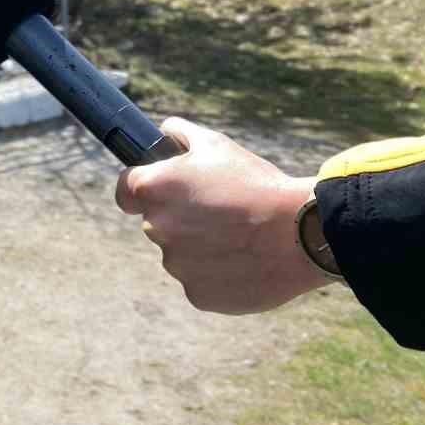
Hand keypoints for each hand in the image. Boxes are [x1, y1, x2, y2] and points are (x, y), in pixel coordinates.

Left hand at [113, 117, 328, 313]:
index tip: (165, 193)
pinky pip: (201, 281)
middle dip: (181, 218)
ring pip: (181, 254)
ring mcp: (176, 265)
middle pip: (158, 223)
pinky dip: (217, 274)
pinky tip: (244, 260)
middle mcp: (156, 228)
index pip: (125, 193)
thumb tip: (164, 130)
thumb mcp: (215, 144)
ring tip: (239, 237)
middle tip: (220, 212)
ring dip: (200, 248)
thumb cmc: (256, 183)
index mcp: (152, 190)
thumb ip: (180, 133)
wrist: (299, 232)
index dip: (142, 191)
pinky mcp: (197, 294)